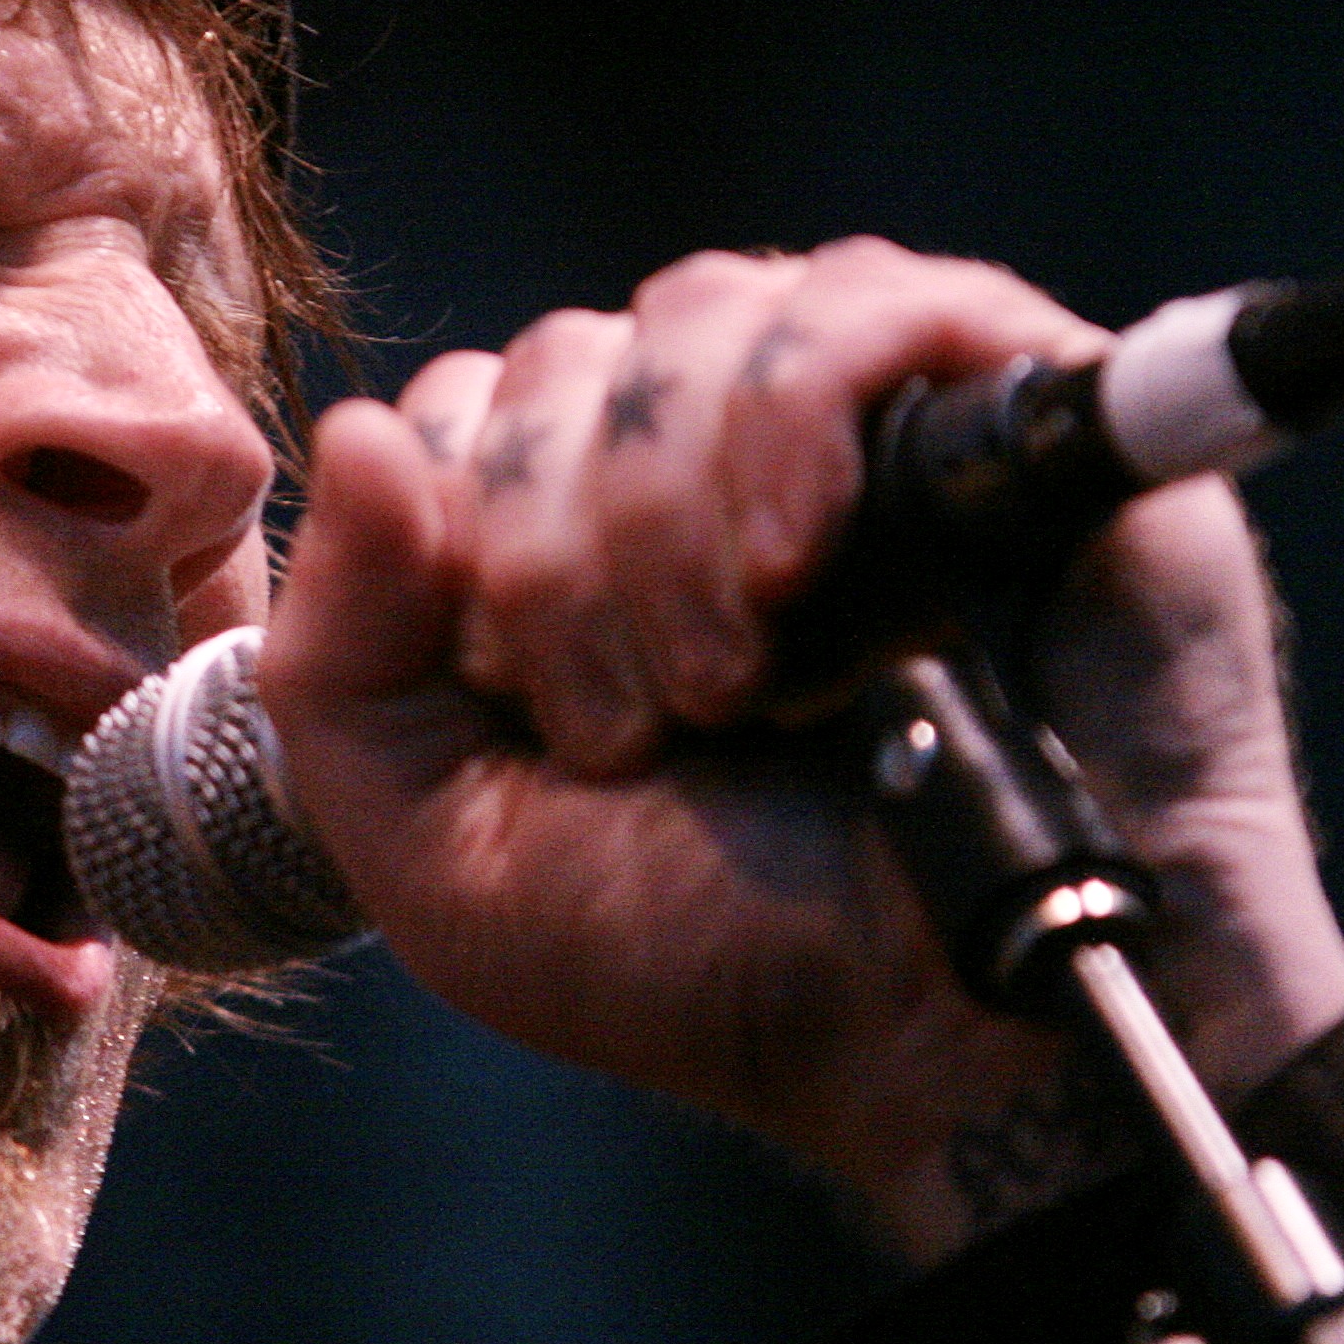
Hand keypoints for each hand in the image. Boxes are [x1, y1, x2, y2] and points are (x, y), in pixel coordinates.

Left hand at [260, 240, 1343, 1258]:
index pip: (451, 413)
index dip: (459, 550)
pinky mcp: (1006, 405)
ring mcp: (861, 415)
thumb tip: (356, 429)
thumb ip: (337, 653)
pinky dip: (794, 424)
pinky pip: (860, 302)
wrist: (950, 1041)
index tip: (532, 715)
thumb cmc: (706, 959)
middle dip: (561, 560)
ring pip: (695, 315)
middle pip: (559, 359)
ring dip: (670, 515)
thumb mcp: (438, 844)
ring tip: (732, 684)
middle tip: (643, 728)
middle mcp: (709, 455)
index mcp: (574, 536)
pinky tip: (802, 568)